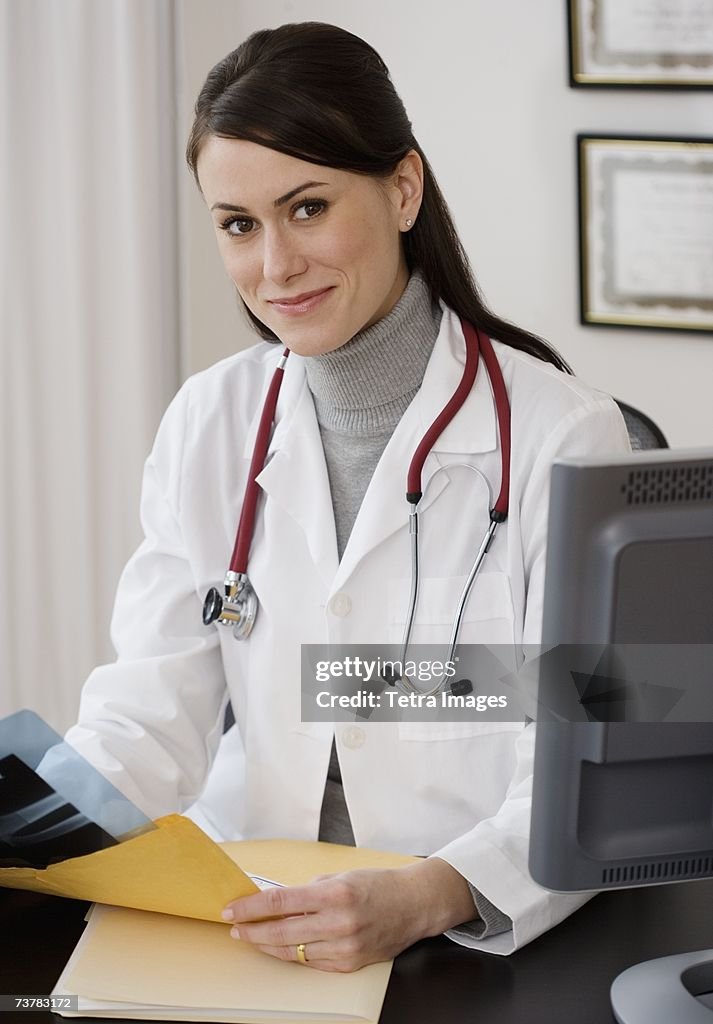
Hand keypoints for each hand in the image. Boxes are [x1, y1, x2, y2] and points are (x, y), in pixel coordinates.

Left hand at [221, 857, 477, 971]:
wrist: (414, 905)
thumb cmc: (378, 884)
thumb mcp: (340, 876)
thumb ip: (308, 890)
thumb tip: (277, 901)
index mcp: (334, 894)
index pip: (280, 901)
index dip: (251, 907)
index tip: (232, 908)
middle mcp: (339, 923)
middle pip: (281, 932)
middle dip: (252, 930)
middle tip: (235, 927)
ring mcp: (345, 948)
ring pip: (292, 952)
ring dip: (267, 945)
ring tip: (252, 937)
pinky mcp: (350, 964)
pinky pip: (311, 963)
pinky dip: (293, 955)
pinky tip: (281, 947)